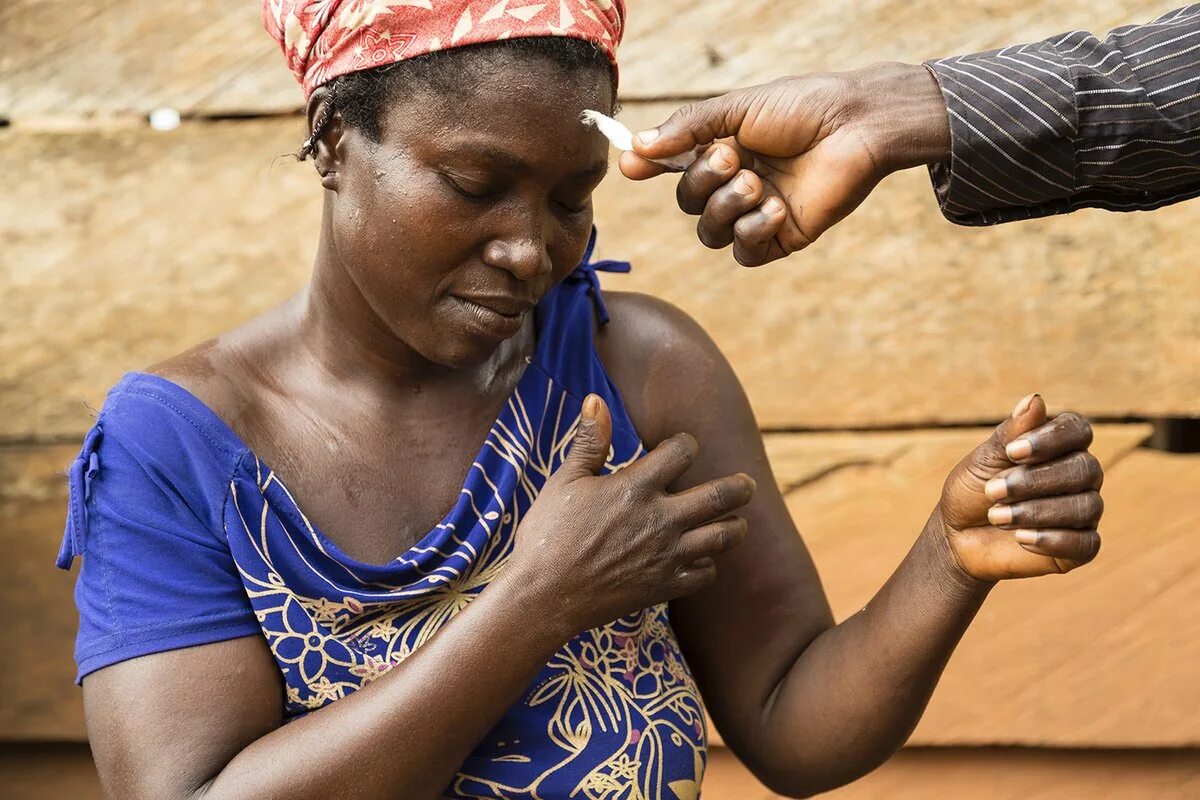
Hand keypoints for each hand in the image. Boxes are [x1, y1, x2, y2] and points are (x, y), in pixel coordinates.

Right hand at [511, 394, 756, 631]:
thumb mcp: (565, 481)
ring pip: (724, 537)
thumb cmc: (549, 535)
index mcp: (636, 487)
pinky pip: (705, 574)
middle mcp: (660, 519)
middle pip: (721, 496)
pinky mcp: (664, 586)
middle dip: (740, 487)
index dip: (686, 444)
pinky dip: (708, 564)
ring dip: (735, 526)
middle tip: (746, 485)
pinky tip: (700, 558)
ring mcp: (666, 555)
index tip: (681, 448)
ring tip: (736, 521)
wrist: (543, 596)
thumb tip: (596, 399)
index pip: (683, 451)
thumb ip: (589, 441)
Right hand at [620, 62, 950, 265]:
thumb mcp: (737, 110)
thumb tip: (635, 148)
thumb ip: (687, 129)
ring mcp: (757, 213)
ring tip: (758, 183)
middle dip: (702, 181)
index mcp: (723, 149)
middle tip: (733, 159)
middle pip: (688, 203)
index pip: (674, 166)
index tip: (632, 166)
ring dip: (727, 207)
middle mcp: (736, 183)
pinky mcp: (781, 238)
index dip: (650, 167)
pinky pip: (744, 252)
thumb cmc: (803, 108)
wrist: (856, 127)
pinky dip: (752, 231)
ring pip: (710, 233)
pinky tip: (776, 208)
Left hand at [937, 394, 1103, 581]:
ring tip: (996, 516)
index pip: (1078, 429)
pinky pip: (1086, 543)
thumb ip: (1011, 433)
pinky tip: (1021, 538)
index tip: (1012, 452)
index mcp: (1060, 445)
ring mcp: (1083, 510)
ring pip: (1086, 506)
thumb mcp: (985, 460)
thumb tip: (1035, 399)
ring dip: (1037, 511)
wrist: (958, 536)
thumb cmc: (973, 490)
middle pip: (1084, 469)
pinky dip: (1053, 540)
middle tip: (993, 491)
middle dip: (1035, 481)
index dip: (1051, 439)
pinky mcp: (1081, 545)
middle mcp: (1079, 475)